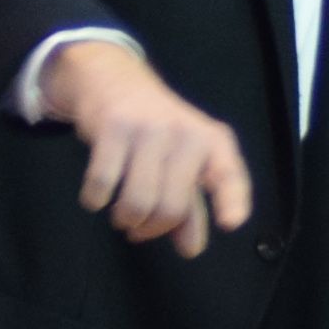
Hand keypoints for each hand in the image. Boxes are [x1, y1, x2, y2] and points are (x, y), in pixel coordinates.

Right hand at [45, 40, 254, 256]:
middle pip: (171, 207)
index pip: (229, 174)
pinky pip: (102, 184)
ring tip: (122, 214)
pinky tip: (98, 195)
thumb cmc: (154, 130)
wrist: (114, 80)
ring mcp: (150, 128)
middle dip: (151, 229)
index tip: (230, 223)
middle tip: (139, 229)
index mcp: (212, 142)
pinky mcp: (114, 127)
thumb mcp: (181, 163)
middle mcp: (186, 133)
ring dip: (125, 219)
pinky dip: (96, 199)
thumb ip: (190, 207)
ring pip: (138, 202)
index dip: (232, 200)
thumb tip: (190, 249)